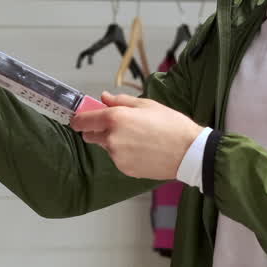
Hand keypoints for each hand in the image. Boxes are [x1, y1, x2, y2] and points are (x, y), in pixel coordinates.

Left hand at [69, 92, 202, 180]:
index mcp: (115, 118)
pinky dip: (124, 154)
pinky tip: (142, 150)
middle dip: (96, 130)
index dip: (78, 119)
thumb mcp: (147, 105)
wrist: (188, 152)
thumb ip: (120, 101)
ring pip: (105, 147)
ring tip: (137, 138)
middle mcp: (111, 138)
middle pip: (89, 135)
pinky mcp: (124, 168)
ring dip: (113, 142)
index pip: (82, 120)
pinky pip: (117, 158)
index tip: (78, 119)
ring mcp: (117, 156)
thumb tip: (104, 98)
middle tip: (115, 126)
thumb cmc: (171, 125)